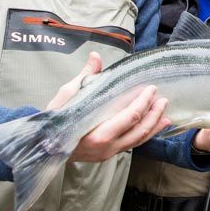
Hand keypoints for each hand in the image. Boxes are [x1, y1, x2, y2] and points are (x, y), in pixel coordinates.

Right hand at [46, 52, 169, 161]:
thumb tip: (95, 56)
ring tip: (164, 111)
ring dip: (154, 125)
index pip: (128, 118)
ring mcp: (109, 152)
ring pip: (138, 140)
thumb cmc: (56, 118)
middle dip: (153, 113)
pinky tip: (156, 125)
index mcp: (96, 134)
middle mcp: (106, 147)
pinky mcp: (110, 154)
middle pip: (138, 130)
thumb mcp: (68, 94)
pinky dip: (146, 134)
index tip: (150, 89)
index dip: (142, 103)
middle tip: (162, 98)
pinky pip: (133, 144)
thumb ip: (86, 76)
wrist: (44, 144)